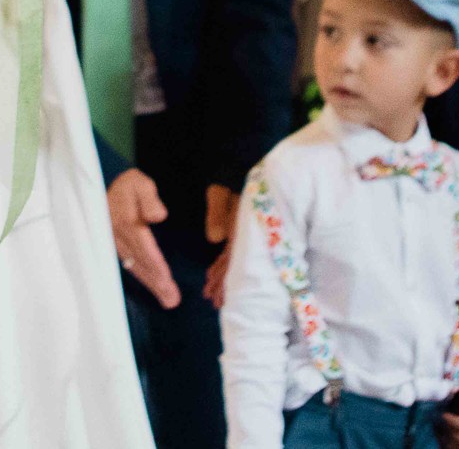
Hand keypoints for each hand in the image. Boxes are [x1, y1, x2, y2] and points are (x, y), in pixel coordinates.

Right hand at [107, 168, 178, 307]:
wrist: (110, 187)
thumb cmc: (129, 185)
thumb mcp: (139, 182)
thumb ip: (149, 197)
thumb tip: (158, 216)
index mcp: (124, 219)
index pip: (141, 245)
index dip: (154, 262)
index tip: (166, 278)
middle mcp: (118, 235)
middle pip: (139, 261)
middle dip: (155, 281)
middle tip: (172, 299)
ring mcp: (116, 243)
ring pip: (135, 267)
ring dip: (151, 285)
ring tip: (169, 300)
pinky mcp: (117, 248)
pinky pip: (131, 265)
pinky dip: (144, 278)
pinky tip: (155, 289)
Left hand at [201, 184, 238, 306]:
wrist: (234, 155)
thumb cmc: (227, 172)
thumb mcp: (220, 190)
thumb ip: (218, 211)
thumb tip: (214, 238)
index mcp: (242, 227)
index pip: (233, 258)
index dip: (225, 278)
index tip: (218, 296)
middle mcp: (244, 232)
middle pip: (235, 264)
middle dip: (226, 284)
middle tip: (216, 303)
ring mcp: (242, 230)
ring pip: (233, 260)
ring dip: (224, 278)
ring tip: (215, 297)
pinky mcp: (237, 227)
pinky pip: (230, 251)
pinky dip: (222, 264)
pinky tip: (214, 275)